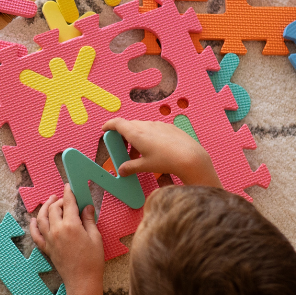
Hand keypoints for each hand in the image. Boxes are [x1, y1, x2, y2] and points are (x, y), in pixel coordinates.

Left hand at [29, 184, 103, 291]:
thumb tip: (87, 207)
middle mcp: (57, 230)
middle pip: (53, 209)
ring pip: (42, 218)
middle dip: (58, 200)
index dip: (69, 193)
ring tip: (49, 202)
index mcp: (71, 225)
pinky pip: (35, 235)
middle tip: (65, 198)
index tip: (69, 187)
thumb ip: (89, 220)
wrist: (82, 281)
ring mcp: (49, 240)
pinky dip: (33, 226)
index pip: (68, 203)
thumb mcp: (96, 237)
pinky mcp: (46, 249)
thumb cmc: (92, 260)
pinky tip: (34, 220)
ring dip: (45, 208)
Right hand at [102, 118, 220, 187]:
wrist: (190, 157)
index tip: (105, 129)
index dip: (109, 125)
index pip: (118, 123)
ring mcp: (159, 125)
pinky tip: (154, 149)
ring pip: (142, 127)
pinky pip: (154, 129)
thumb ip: (130, 167)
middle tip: (122, 148)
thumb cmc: (166, 161)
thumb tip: (121, 171)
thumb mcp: (145, 166)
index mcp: (136, 134)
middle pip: (129, 125)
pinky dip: (148, 137)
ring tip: (138, 153)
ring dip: (136, 137)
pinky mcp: (169, 127)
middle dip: (123, 136)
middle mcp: (146, 126)